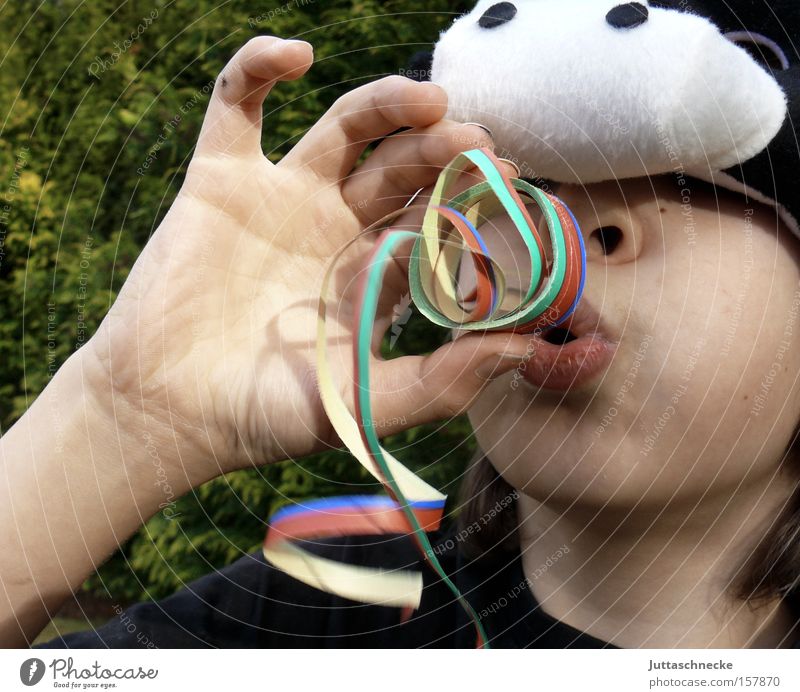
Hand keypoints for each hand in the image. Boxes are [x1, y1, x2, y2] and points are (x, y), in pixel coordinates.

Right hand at [85, 36, 532, 483]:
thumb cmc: (265, 417)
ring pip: (342, 127)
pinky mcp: (220, 182)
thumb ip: (443, 384)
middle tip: (473, 142)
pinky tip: (295, 55)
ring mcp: (279, 198)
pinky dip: (256, 70)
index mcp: (372, 273)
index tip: (509, 177)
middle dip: (438, 150)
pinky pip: (235, 106)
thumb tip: (524, 352)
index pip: (434, 215)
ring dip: (384, 104)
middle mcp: (333, 228)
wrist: (169, 413)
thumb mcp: (366, 405)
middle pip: (399, 166)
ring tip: (426, 100)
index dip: (470, 193)